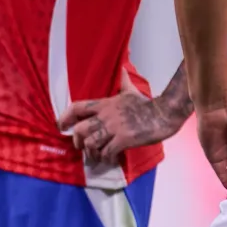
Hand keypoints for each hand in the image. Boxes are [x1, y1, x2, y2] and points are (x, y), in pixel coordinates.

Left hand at [59, 68, 186, 164]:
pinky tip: (109, 159)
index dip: (65, 117)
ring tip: (97, 157)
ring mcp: (114, 128)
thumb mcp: (131, 91)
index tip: (61, 126)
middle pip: (80, 130)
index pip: (77, 107)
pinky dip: (105, 158)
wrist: (165, 114)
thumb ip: (123, 82)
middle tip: (82, 148)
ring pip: (90, 144)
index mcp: (105, 104)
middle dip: (77, 142)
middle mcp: (106, 115)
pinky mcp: (124, 139)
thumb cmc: (147, 105)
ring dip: (91, 153)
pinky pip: (106, 152)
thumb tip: (122, 67)